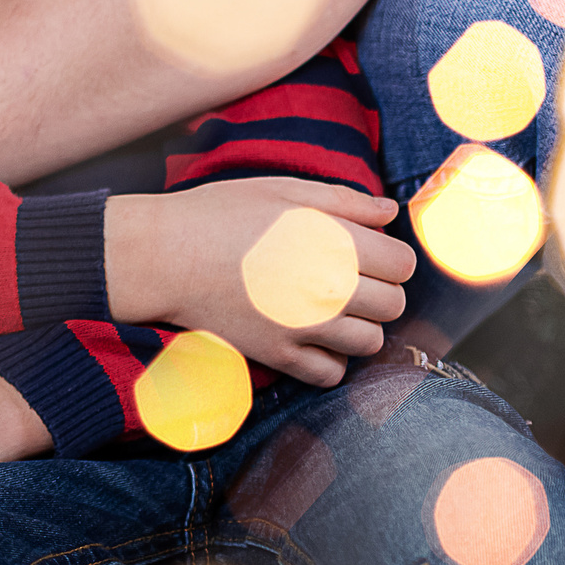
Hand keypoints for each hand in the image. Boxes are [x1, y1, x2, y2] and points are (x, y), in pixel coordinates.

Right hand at [107, 179, 413, 384]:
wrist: (161, 255)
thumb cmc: (217, 215)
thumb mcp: (279, 191)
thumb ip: (343, 200)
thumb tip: (391, 212)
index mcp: (333, 242)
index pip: (403, 265)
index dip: (389, 257)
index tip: (366, 254)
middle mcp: (328, 288)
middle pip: (393, 305)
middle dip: (378, 290)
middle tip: (346, 279)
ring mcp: (305, 327)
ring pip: (370, 342)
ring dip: (358, 326)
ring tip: (329, 308)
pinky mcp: (280, 355)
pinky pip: (332, 373)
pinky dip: (330, 359)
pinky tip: (311, 336)